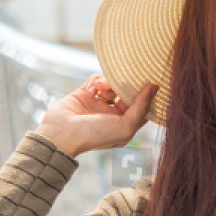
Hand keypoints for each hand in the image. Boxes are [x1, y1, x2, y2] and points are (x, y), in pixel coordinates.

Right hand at [36, 75, 157, 159]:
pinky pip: (97, 80)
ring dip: (112, 84)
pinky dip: (98, 81)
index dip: (147, 97)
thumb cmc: (95, 135)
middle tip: (131, 80)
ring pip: (113, 85)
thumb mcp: (126, 126)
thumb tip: (154, 88)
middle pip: (128, 94)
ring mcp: (98, 103)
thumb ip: (141, 108)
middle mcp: (112, 114)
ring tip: (105, 89)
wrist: (61, 134)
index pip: (142, 108)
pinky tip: (95, 89)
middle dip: (129, 87)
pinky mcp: (84, 94)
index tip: (154, 84)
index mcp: (124, 125)